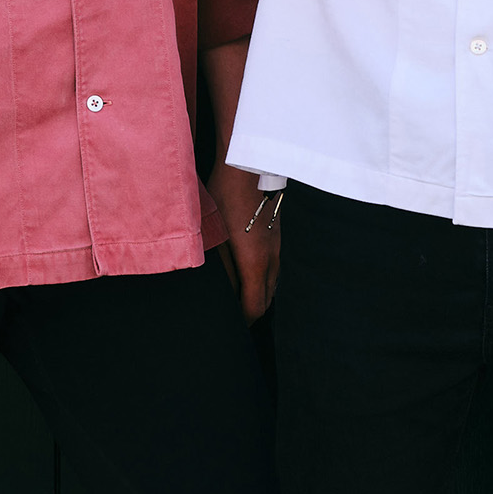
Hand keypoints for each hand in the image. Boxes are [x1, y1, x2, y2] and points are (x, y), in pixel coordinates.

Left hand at [209, 163, 279, 320]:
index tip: (231, 327)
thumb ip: (219, 268)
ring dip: (257, 295)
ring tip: (238, 298)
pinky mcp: (276, 235)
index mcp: (256, 264)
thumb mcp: (215, 237)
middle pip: (266, 299)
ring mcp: (277, 247)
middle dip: (250, 311)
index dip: (242, 321)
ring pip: (271, 283)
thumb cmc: (227, 198)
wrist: (249, 166)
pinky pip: (272, 268)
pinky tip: (246, 273)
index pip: (253, 306)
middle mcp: (272, 259)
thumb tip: (221, 291)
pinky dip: (261, 279)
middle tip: (233, 317)